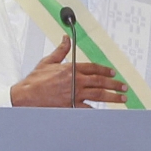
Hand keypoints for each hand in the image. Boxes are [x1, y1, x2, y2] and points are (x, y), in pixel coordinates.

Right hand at [10, 35, 127, 107]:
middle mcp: (75, 81)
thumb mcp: (48, 61)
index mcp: (71, 69)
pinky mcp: (71, 106)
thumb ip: (61, 50)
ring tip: (122, 98)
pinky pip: (88, 109)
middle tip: (123, 86)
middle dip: (114, 84)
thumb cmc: (35, 80)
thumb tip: (66, 39)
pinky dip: (98, 110)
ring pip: (98, 94)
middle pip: (100, 81)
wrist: (26, 96)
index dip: (105, 70)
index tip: (113, 73)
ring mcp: (74, 94)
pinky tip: (106, 112)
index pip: (93, 68)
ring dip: (112, 96)